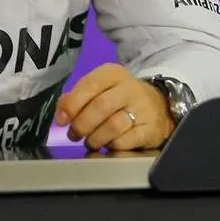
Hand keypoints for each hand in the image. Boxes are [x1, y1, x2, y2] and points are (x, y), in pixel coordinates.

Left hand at [55, 64, 173, 150]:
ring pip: (112, 126)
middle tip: (74, 135)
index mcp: (113, 74)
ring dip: (94, 139)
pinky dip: (111, 146)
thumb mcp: (99, 90)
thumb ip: (77, 98)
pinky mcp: (150, 129)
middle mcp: (130, 88)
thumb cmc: (120, 99)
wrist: (158, 107)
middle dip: (81, 125)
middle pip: (100, 106)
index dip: (72, 104)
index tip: (62, 120)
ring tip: (91, 142)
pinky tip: (109, 144)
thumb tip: (61, 112)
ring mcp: (143, 109)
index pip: (90, 84)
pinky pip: (124, 142)